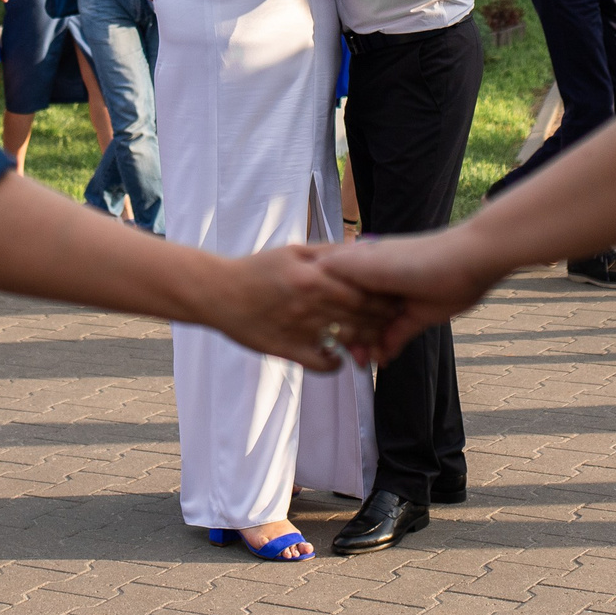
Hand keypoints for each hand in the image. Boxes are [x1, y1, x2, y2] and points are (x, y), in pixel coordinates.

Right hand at [207, 245, 397, 370]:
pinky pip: (321, 364)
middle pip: (361, 317)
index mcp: (314, 277)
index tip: (398, 298)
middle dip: (383, 321)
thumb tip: (359, 250)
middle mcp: (311, 304)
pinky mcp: (287, 350)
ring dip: (366, 343)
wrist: (217, 292)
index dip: (385, 298)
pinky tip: (339, 359)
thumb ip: (327, 252)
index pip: (364, 291)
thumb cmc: (256, 268)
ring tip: (375, 341)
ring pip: (347, 341)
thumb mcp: (293, 251)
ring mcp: (300, 330)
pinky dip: (336, 364)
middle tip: (395, 321)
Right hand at [317, 231, 505, 361]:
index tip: (317, 329)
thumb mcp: (367, 262)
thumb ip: (339, 271)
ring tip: (364, 362)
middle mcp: (376, 283)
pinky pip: (394, 337)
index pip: (334, 290)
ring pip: (372, 328)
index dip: (325, 310)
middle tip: (344, 353)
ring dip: (366, 346)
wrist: (465, 264)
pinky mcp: (414, 316)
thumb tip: (307, 275)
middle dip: (346, 334)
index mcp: (361, 265)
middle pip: (352, 314)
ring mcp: (395, 301)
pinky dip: (386, 349)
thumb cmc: (413, 259)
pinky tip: (382, 360)